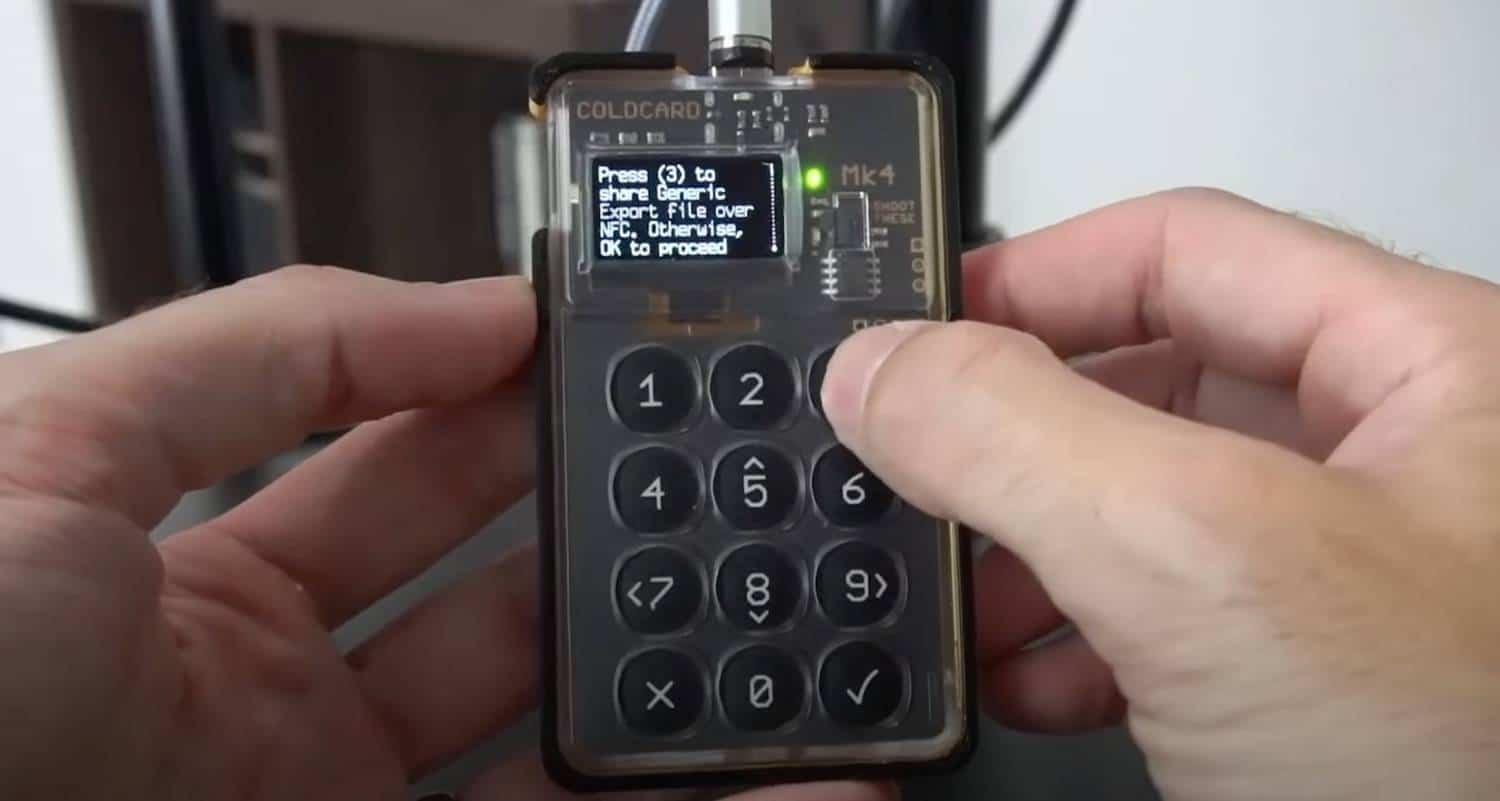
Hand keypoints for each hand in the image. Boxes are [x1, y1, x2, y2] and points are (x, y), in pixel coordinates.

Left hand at [0, 266, 889, 800]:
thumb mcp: (56, 446)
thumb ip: (265, 350)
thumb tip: (468, 308)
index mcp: (188, 578)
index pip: (389, 459)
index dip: (498, 396)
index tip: (611, 351)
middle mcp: (275, 709)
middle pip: (497, 595)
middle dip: (606, 520)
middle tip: (718, 461)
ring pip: (552, 736)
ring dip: (667, 674)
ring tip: (774, 609)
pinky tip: (789, 770)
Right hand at [822, 189, 1499, 799]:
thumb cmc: (1466, 774)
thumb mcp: (1209, 563)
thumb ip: (1023, 438)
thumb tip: (884, 368)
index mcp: (1427, 370)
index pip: (1188, 250)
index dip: (1036, 276)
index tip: (913, 329)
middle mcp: (1393, 462)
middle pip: (1149, 380)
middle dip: (1014, 434)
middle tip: (914, 462)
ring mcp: (1347, 582)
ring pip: (1139, 507)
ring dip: (1027, 546)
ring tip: (952, 589)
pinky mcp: (1306, 684)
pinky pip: (1159, 616)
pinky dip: (1069, 640)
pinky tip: (1027, 681)